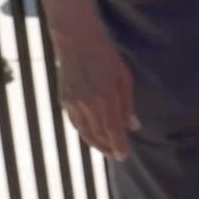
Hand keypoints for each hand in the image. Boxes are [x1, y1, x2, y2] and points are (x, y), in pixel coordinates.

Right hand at [56, 35, 137, 159]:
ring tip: (106, 149)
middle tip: (116, 155)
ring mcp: (73, 103)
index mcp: (106, 97)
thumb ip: (128, 105)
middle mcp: (88, 104)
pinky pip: (75, 123)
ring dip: (95, 143)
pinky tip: (92, 135)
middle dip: (107, 147)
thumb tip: (133, 127)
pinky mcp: (64, 100)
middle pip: (97, 134)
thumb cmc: (106, 58)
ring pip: (84, 131)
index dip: (118, 145)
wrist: (77, 42)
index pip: (112, 130)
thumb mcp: (124, 78)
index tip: (123, 156)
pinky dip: (84, 132)